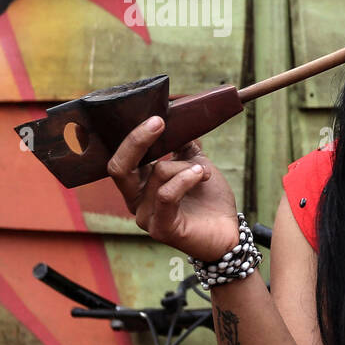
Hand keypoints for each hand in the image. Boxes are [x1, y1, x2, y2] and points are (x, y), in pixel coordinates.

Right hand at [106, 115, 240, 262]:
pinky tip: (201, 175)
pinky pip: (166, 195)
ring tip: (204, 169)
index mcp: (137, 182)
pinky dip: (185, 179)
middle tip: (158, 122)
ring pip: (156, 174)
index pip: (117, 157)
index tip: (135, 112)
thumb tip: (176, 116)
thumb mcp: (194, 162)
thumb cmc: (208, 198)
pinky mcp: (160, 228)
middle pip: (118, 166)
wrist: (227, 232)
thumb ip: (181, 144)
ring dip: (185, 166)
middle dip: (136, 140)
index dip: (117, 136)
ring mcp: (146, 215)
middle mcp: (135, 200)